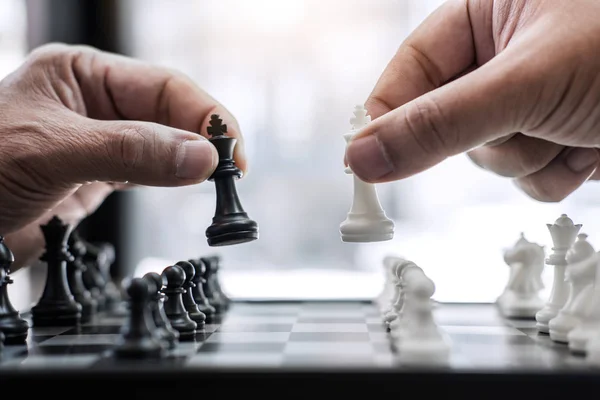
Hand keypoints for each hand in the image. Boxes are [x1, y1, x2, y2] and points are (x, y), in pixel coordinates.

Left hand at [0, 43, 245, 270]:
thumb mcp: (52, 151)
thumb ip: (130, 152)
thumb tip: (202, 158)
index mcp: (82, 75)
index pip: (162, 86)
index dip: (204, 114)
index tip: (231, 149)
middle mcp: (96, 104)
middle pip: (171, 113)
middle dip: (205, 138)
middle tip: (233, 170)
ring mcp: (101, 140)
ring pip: (166, 143)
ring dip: (194, 161)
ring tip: (221, 182)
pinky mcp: (101, 176)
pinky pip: (151, 171)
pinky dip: (175, 179)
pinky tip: (191, 185)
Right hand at [345, 0, 599, 201]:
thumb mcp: (526, 80)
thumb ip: (438, 124)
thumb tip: (362, 157)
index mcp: (481, 18)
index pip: (406, 77)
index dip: (385, 122)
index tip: (364, 166)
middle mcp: (499, 59)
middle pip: (445, 127)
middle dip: (488, 139)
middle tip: (526, 121)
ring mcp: (528, 101)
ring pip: (489, 160)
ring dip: (529, 157)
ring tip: (575, 123)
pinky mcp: (556, 136)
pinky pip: (528, 178)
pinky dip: (557, 173)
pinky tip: (590, 145)